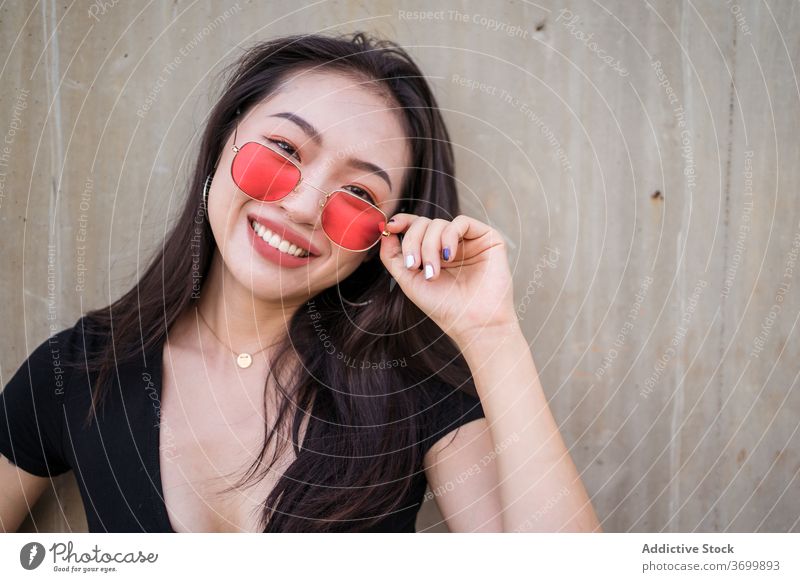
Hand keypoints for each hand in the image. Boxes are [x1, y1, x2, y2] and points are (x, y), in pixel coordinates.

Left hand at [378, 213, 518, 347]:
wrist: (473, 323)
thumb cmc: (443, 306)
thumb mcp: (408, 280)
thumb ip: (393, 256)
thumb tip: (385, 230)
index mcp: (434, 252)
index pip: (416, 227)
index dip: (402, 222)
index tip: (390, 227)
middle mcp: (451, 243)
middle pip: (423, 223)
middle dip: (413, 242)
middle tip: (413, 266)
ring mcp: (469, 240)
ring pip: (439, 223)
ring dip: (429, 246)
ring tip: (432, 273)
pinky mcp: (487, 238)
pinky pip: (461, 222)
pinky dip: (449, 237)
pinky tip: (448, 257)